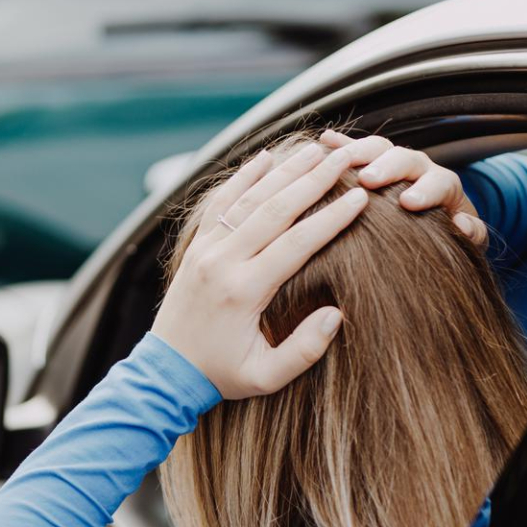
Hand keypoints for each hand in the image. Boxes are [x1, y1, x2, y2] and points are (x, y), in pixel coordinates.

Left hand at [152, 142, 364, 399]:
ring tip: (318, 149)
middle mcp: (223, 261)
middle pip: (275, 209)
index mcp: (244, 291)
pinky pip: (221, 202)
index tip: (360, 198)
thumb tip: (337, 315)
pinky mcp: (196, 246)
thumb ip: (303, 350)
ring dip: (285, 171)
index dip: (331, 218)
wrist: (166, 371)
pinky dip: (243, 176)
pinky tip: (266, 156)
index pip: (297, 243)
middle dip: (315, 180)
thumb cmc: (221, 375)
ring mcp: (206, 249)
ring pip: (249, 198)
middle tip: (347, 158)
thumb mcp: (266, 377)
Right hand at [316, 129, 485, 245]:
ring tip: (336, 160)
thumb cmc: (450, 234)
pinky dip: (340, 145)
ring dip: (357, 152)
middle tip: (368, 179)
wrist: (439, 223)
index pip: (439, 181)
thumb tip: (459, 223)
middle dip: (386, 166)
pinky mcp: (371, 166)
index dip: (425, 190)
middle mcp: (418, 169)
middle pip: (404, 157)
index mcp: (443, 186)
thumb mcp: (468, 238)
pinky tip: (324, 140)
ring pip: (378, 149)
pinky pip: (355, 151)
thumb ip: (472, 233)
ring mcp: (393, 164)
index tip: (409, 203)